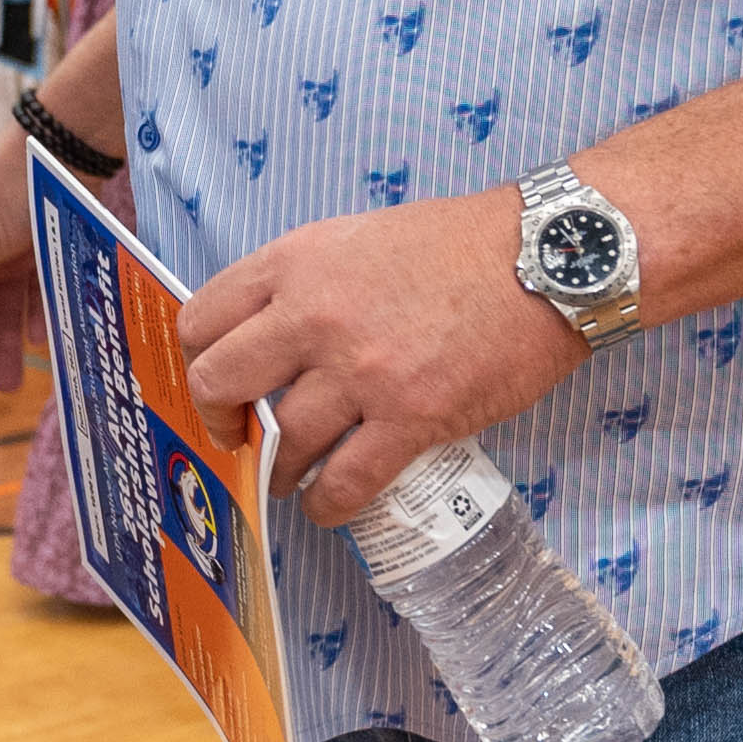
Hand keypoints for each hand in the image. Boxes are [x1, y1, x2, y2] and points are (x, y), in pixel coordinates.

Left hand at [174, 187, 582, 525]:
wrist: (544, 257)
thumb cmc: (458, 244)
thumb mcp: (357, 237)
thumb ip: (305, 281)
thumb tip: (267, 334)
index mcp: (296, 264)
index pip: (201, 320)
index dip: (198, 360)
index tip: (217, 382)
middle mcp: (314, 316)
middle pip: (219, 384)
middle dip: (221, 422)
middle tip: (240, 436)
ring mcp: (361, 371)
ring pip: (281, 444)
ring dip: (279, 470)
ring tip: (291, 476)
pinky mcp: (411, 418)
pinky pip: (345, 483)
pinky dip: (327, 504)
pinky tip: (329, 504)